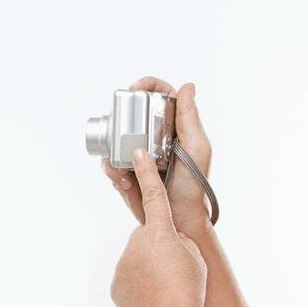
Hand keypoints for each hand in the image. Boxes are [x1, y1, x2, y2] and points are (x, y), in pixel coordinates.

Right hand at [100, 76, 213, 240]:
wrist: (180, 220)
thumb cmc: (194, 186)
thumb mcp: (197, 148)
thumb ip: (190, 118)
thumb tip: (187, 86)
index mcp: (174, 126)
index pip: (159, 95)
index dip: (147, 86)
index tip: (135, 88)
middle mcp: (154, 136)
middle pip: (131, 114)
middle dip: (121, 119)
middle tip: (121, 128)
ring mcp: (138, 154)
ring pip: (115, 140)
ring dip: (114, 151)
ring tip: (125, 169)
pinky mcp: (126, 172)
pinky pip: (110, 164)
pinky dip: (113, 171)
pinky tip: (125, 181)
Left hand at [111, 147, 207, 306]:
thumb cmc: (189, 288)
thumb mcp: (194, 256)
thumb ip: (178, 241)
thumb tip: (166, 242)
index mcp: (159, 231)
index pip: (153, 195)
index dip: (146, 173)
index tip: (137, 153)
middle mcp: (136, 243)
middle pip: (148, 242)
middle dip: (159, 252)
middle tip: (174, 272)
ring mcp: (123, 265)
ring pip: (138, 263)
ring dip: (151, 273)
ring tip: (167, 291)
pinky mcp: (117, 286)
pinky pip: (131, 283)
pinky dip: (142, 290)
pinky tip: (155, 301)